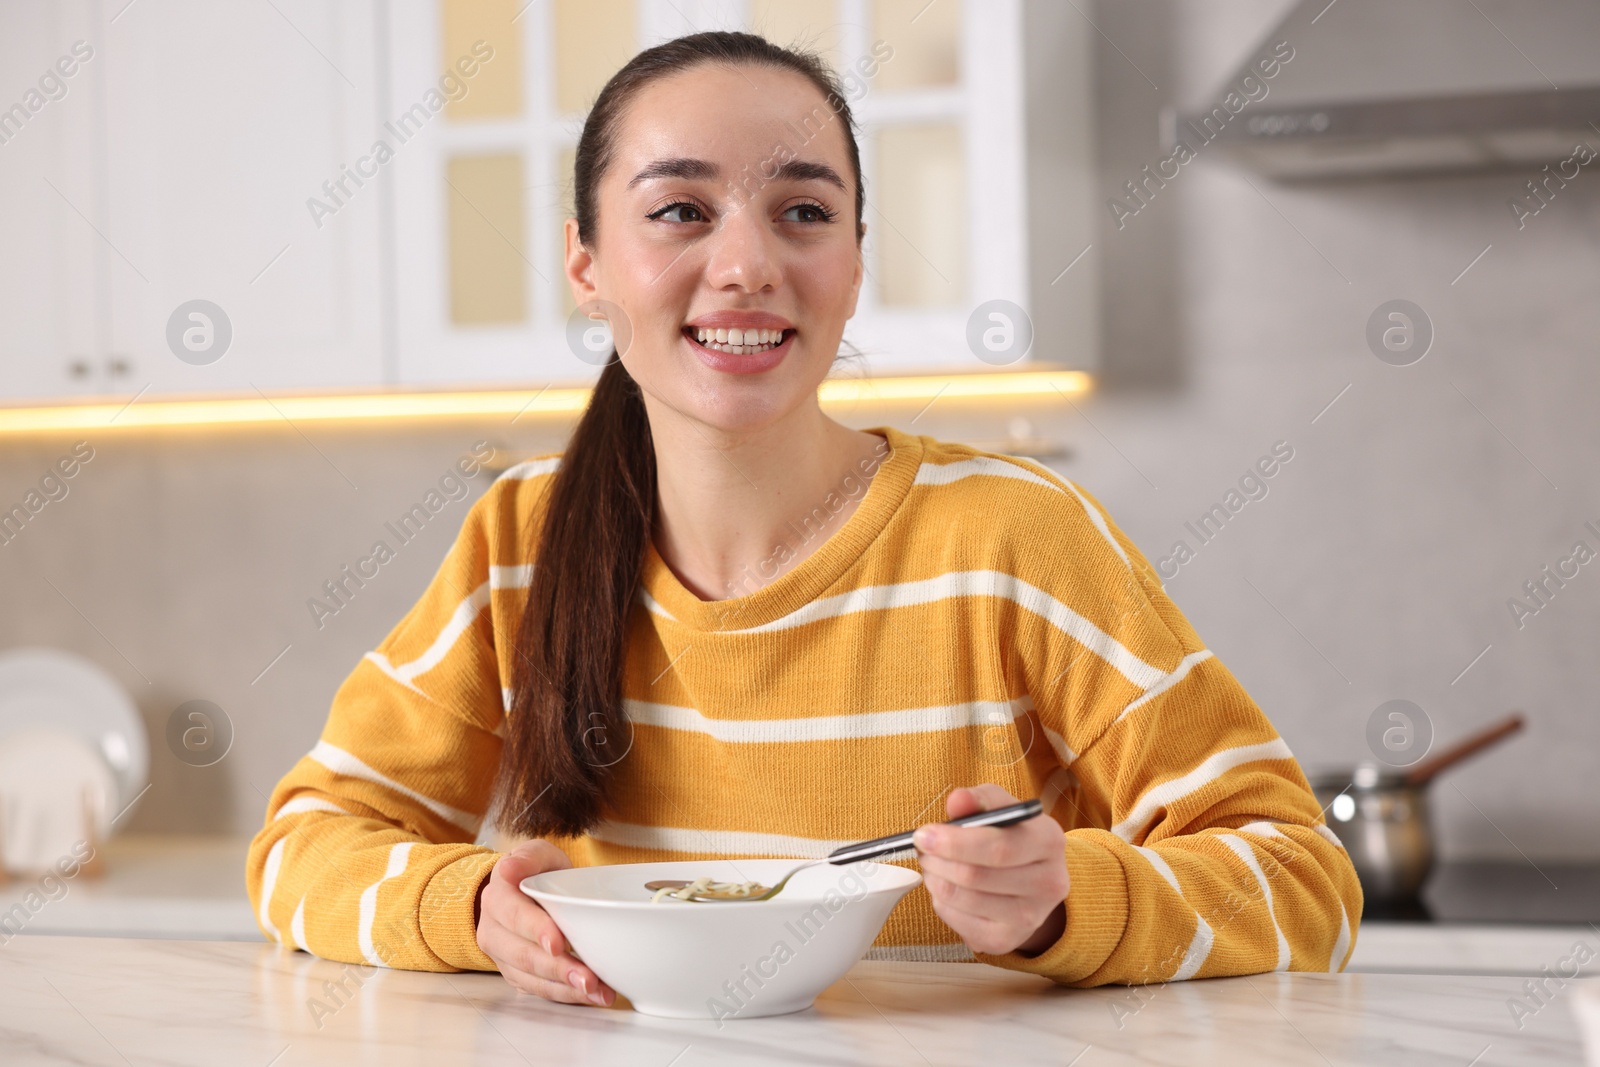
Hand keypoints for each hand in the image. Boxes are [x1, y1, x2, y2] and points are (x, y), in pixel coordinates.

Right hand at [476, 840, 614, 1006]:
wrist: (521, 892)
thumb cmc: (536, 872)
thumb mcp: (536, 854)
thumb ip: (529, 858)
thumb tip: (511, 867)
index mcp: (497, 896)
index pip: (515, 915)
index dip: (536, 930)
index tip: (558, 943)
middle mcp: (493, 929)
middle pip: (523, 955)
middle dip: (557, 969)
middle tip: (588, 978)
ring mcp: (502, 955)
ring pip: (530, 978)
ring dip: (565, 988)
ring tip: (597, 992)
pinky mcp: (515, 973)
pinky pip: (537, 990)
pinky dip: (565, 995)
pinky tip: (592, 995)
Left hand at [912, 785, 1069, 956]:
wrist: (1032, 880)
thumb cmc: (1011, 837)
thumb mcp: (1000, 809)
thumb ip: (979, 800)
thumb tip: (958, 800)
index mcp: (1050, 842)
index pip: (998, 847)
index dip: (954, 842)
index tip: (924, 834)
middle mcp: (1049, 883)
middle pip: (976, 876)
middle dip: (938, 859)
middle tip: (922, 848)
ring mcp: (1029, 917)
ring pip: (962, 898)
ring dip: (935, 878)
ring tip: (932, 863)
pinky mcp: (1006, 940)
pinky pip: (956, 919)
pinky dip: (941, 900)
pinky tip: (946, 885)